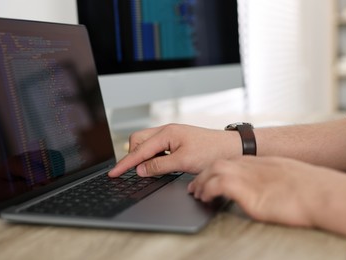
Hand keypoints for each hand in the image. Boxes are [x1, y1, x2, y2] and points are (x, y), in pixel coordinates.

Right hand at [109, 124, 241, 176]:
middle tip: (135, 171)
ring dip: (144, 156)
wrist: (231, 148)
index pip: (139, 150)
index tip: (114, 173)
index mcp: (166, 133)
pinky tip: (159, 164)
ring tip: (149, 169)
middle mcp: (167, 131)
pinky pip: (157, 146)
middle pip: (138, 141)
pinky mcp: (176, 140)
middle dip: (133, 156)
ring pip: (147, 143)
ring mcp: (172, 134)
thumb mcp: (183, 162)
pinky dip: (153, 156)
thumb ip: (159, 166)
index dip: (125, 164)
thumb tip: (140, 170)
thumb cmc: (211, 151)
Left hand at [188, 156, 345, 229]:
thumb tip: (269, 189)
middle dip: (204, 173)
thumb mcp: (288, 177)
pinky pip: (219, 184)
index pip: (232, 161)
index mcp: (262, 163)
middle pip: (219, 163)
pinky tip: (206, 197)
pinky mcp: (247, 190)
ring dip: (202, 182)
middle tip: (195, 185)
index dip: (217, 169)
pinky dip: (209, 189)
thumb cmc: (311, 189)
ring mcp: (249, 177)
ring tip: (197, 193)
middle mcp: (252, 167)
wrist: (321, 194)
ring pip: (214, 171)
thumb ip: (272, 179)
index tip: (209, 176)